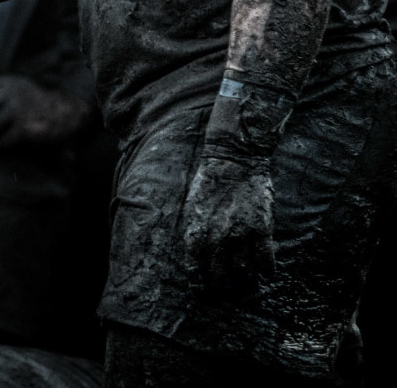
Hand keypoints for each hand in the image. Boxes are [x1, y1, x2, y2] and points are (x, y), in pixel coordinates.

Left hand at [0, 75, 92, 148]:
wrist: (66, 113)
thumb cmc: (36, 102)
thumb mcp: (16, 87)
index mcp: (5, 82)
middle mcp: (9, 94)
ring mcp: (17, 111)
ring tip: (1, 136)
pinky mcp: (25, 129)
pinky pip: (1, 143)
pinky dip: (4, 146)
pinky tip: (11, 142)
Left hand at [182, 154, 275, 292]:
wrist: (233, 163)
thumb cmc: (209, 185)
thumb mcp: (193, 210)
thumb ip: (196, 235)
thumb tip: (199, 261)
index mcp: (195, 234)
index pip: (195, 273)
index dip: (202, 290)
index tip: (208, 297)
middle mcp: (215, 239)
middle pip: (221, 280)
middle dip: (226, 292)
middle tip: (232, 295)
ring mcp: (239, 236)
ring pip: (245, 275)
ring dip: (248, 285)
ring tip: (251, 286)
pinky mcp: (260, 230)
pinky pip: (266, 262)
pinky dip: (268, 271)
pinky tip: (268, 271)